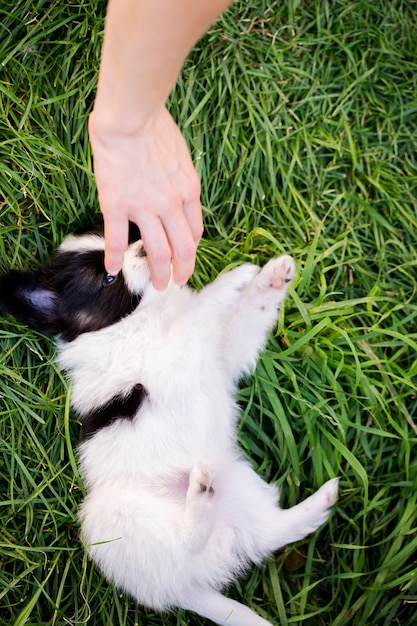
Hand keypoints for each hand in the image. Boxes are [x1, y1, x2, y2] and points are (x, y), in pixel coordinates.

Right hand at [88, 106, 202, 289]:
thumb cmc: (155, 126)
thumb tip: (177, 185)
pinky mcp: (117, 206)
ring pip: (157, 252)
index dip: (191, 249)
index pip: (195, 231)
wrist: (131, 117)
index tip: (186, 256)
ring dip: (159, 273)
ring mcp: (145, 209)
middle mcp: (171, 206)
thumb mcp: (181, 154)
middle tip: (177, 281)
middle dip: (182, 269)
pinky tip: (111, 269)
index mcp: (189, 192)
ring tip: (157, 286)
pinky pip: (116, 239)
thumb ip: (180, 176)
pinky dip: (113, 257)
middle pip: (182, 248)